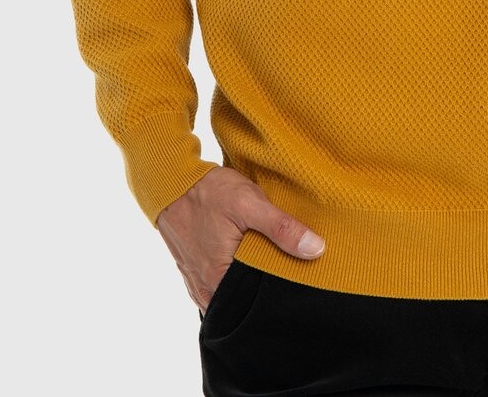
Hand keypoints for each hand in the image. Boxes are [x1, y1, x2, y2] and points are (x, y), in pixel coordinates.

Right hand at [155, 166, 325, 313]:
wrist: (171, 181)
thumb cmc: (209, 193)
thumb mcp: (249, 204)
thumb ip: (282, 228)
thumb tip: (316, 250)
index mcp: (219, 283)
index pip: (259, 306)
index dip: (282, 293)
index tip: (302, 280)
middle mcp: (206, 292)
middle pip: (246, 303)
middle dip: (267, 289)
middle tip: (290, 269)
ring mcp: (198, 284)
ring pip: (234, 294)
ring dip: (250, 281)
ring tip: (270, 262)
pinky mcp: (195, 273)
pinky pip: (221, 285)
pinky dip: (236, 275)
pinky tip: (248, 258)